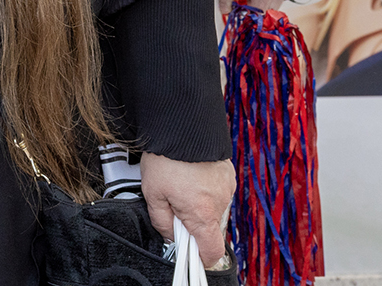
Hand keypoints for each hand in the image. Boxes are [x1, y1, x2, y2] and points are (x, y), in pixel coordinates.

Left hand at [139, 153, 232, 267]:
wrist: (182, 125)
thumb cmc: (166, 158)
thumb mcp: (153, 194)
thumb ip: (161, 222)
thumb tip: (170, 235)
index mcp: (202, 214)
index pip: (211, 252)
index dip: (199, 256)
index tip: (188, 250)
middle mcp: (220, 204)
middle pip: (209, 228)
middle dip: (192, 223)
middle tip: (174, 205)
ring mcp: (227, 188)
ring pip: (213, 209)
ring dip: (199, 204)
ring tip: (181, 184)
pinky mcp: (228, 175)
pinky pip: (217, 192)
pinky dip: (206, 189)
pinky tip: (191, 175)